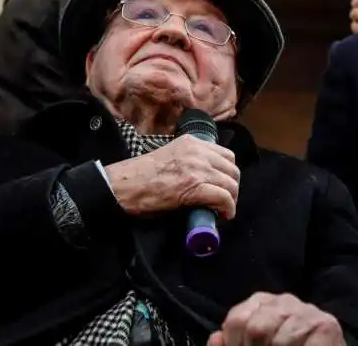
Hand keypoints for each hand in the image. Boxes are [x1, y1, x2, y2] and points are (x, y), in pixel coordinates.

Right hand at [104, 134, 239, 219]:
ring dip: (231, 199)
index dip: (228, 172)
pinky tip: (223, 215)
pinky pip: (223, 198)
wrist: (124, 185)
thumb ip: (189, 159)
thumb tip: (204, 176)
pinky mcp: (195, 188)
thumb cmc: (141, 174)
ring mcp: (198, 169)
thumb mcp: (170, 156)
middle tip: (226, 199)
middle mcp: (198, 152)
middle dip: (232, 186)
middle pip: (232, 169)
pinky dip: (228, 209)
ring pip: (231, 184)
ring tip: (224, 209)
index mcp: (192, 142)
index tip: (223, 184)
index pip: (225, 155)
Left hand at [207, 293, 344, 345]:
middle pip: (254, 326)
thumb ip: (231, 344)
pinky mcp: (326, 324)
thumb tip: (215, 339)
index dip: (235, 344)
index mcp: (262, 304)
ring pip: (276, 338)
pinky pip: (298, 342)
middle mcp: (284, 301)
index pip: (236, 320)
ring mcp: (306, 310)